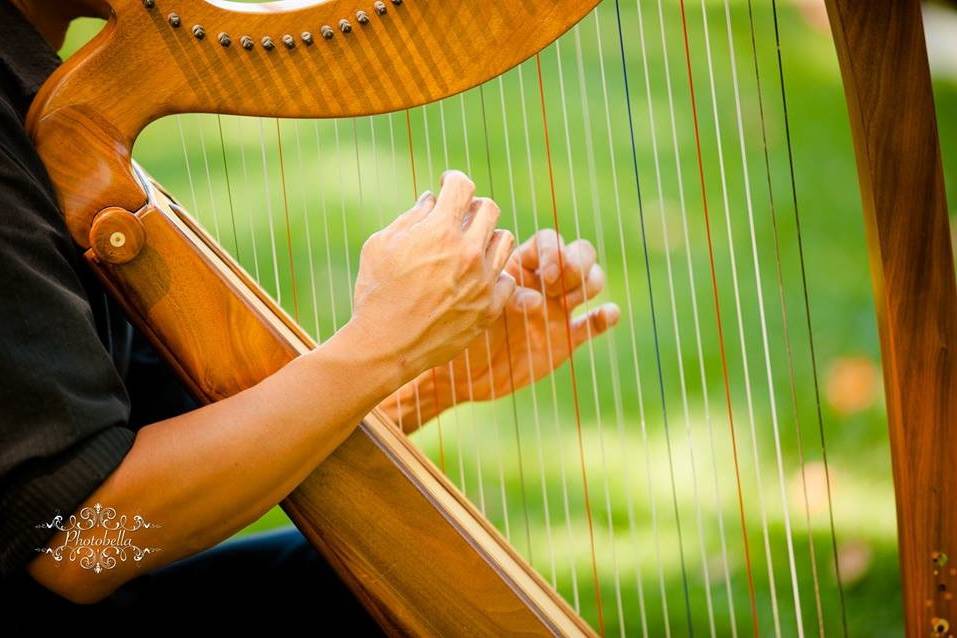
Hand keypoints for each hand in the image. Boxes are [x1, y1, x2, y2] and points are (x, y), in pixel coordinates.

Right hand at [349, 170, 515, 386]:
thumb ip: (410, 217)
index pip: (463, 185)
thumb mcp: (381, 246)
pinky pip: (507, 279)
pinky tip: (476, 278)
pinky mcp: (489, 308)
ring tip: (469, 247)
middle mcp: (468, 252)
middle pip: (489, 208)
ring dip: (487, 237)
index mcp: (440, 231)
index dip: (453, 180)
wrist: (386, 346)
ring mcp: (483, 282)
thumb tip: (431, 200)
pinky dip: (494, 274)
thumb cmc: (376, 293)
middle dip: (472, 206)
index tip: (448, 186)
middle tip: (458, 217)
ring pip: (505, 240)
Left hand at [384, 229, 619, 431]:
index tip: (541, 273)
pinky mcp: (566, 339)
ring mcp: (557, 309)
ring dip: (589, 283)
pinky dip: (605, 317)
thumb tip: (530, 296)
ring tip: (571, 300)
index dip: (552, 251)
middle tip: (556, 282)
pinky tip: (606, 314)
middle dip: (576, 262)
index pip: (548, 241)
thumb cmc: (454, 330)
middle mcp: (542, 283)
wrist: (455, 374)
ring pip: (591, 282)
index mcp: (518, 265)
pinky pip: (593, 324)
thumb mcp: (471, 305)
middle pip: (578, 254)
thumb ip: (500, 294)